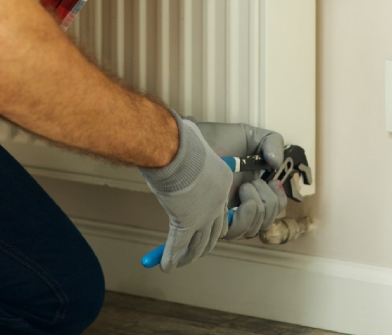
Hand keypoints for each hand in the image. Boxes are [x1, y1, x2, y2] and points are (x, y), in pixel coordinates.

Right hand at [141, 112, 232, 271]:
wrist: (177, 149)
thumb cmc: (183, 139)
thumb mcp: (194, 137)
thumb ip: (194, 139)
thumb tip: (186, 125)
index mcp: (224, 180)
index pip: (222, 206)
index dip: (213, 218)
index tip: (203, 223)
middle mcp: (218, 201)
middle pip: (217, 229)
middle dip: (206, 242)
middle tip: (196, 250)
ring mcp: (204, 214)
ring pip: (201, 243)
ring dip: (190, 255)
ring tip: (182, 262)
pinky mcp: (187, 223)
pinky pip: (179, 246)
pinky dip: (172, 257)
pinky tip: (167, 266)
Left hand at [186, 120, 287, 239]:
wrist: (196, 139)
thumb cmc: (222, 138)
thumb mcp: (253, 136)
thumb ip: (273, 143)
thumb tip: (277, 164)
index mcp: (255, 189)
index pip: (274, 209)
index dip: (278, 200)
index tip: (273, 181)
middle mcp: (242, 204)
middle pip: (264, 223)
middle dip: (266, 202)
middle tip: (252, 182)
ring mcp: (227, 213)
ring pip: (248, 230)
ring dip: (254, 209)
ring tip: (243, 187)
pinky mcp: (211, 219)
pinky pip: (229, 232)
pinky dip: (237, 218)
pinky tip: (231, 199)